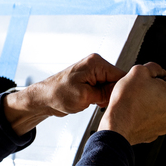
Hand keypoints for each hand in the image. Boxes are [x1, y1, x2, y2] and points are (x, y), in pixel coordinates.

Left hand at [3, 54, 125, 135]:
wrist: (44, 99)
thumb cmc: (57, 94)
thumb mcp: (84, 96)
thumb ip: (105, 94)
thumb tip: (120, 94)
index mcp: (95, 63)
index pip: (120, 75)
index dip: (121, 90)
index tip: (118, 100)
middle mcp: (96, 66)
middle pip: (117, 81)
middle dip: (112, 94)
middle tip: (102, 102)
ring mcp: (94, 74)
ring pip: (111, 87)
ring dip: (106, 97)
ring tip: (94, 102)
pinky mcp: (91, 82)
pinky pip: (104, 91)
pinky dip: (102, 99)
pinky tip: (93, 103)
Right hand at [97, 63, 165, 145]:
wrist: (117, 125)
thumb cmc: (128, 102)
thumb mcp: (139, 71)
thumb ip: (154, 67)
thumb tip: (158, 71)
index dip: (158, 80)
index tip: (148, 83)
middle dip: (155, 93)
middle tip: (141, 92)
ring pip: (159, 109)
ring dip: (149, 105)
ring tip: (136, 103)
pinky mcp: (155, 134)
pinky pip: (151, 121)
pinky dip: (144, 117)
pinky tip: (135, 113)